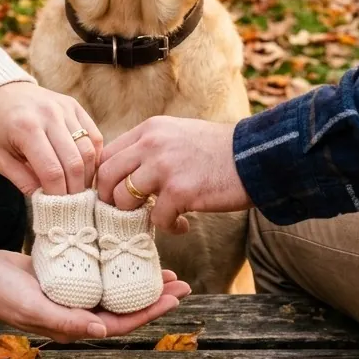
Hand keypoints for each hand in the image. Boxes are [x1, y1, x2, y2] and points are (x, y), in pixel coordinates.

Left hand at [0, 82, 101, 194]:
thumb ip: (22, 180)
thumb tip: (47, 201)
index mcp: (26, 128)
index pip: (52, 171)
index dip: (58, 195)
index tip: (58, 209)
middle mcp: (49, 114)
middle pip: (75, 162)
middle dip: (76, 189)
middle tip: (72, 204)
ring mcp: (64, 108)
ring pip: (89, 149)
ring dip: (88, 175)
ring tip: (79, 189)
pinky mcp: (74, 105)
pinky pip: (94, 135)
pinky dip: (94, 157)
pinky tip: (85, 170)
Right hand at [0, 250, 190, 341]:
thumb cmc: (2, 293)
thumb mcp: (33, 306)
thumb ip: (67, 320)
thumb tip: (103, 328)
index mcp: (75, 325)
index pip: (122, 322)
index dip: (151, 312)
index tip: (175, 297)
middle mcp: (78, 311)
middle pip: (126, 306)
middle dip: (155, 297)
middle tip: (181, 282)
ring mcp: (73, 293)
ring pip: (116, 289)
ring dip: (140, 280)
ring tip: (164, 269)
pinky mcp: (67, 274)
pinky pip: (100, 272)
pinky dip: (118, 264)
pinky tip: (129, 251)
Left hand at [97, 117, 251, 233]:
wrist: (255, 157)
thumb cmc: (218, 151)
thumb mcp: (178, 135)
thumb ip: (150, 149)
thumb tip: (125, 174)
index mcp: (149, 130)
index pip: (106, 154)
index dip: (103, 179)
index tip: (113, 195)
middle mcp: (151, 144)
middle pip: (105, 176)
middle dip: (109, 200)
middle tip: (125, 213)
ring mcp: (164, 167)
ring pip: (123, 199)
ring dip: (136, 215)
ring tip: (158, 217)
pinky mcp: (179, 191)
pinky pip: (156, 218)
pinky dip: (168, 228)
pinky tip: (182, 226)